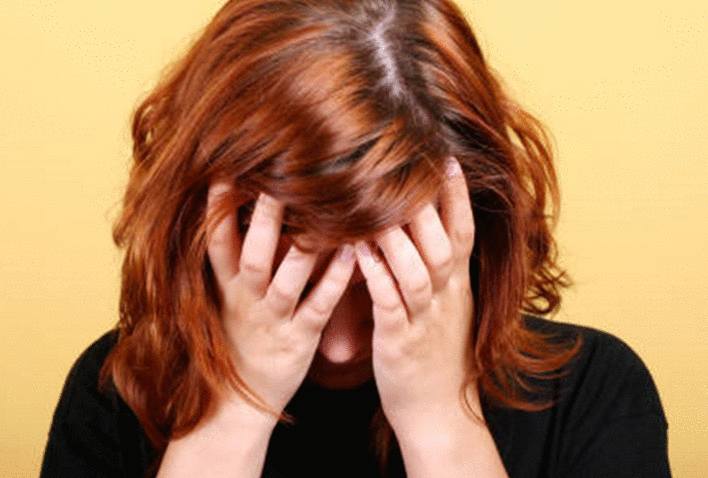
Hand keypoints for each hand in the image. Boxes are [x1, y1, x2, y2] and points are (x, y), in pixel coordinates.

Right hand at [206, 183, 356, 416]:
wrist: (236, 400)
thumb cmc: (237, 338)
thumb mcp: (225, 299)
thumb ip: (232, 259)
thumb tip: (236, 211)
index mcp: (226, 287)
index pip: (217, 242)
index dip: (217, 208)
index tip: (224, 170)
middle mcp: (246, 300)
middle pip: (253, 253)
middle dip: (264, 217)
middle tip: (277, 177)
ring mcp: (274, 319)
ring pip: (286, 278)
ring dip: (304, 245)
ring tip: (323, 209)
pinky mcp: (300, 338)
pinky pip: (319, 306)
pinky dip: (334, 280)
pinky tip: (351, 254)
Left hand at [353, 156, 480, 436]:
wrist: (437, 412)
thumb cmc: (435, 356)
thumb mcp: (445, 310)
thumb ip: (437, 272)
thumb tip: (422, 234)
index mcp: (457, 288)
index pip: (463, 233)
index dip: (457, 196)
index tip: (446, 157)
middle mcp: (446, 298)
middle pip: (442, 242)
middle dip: (427, 203)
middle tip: (408, 162)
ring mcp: (425, 320)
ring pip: (417, 268)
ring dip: (397, 234)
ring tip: (375, 198)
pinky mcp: (400, 341)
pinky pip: (389, 301)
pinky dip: (376, 273)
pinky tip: (358, 249)